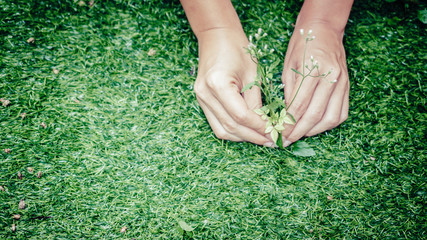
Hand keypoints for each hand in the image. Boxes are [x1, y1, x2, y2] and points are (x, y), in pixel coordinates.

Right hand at [194, 28, 272, 145]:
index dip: (259, 128)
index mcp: (218, 84)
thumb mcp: (253, 74)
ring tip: (262, 138)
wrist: (216, 36)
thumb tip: (266, 126)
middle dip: (253, 137)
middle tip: (272, 141)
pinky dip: (233, 131)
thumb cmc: (237, 49)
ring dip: (243, 137)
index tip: (276, 133)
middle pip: (230, 127)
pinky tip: (248, 131)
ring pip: (222, 130)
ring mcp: (201, 99)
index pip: (241, 116)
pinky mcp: (202, 101)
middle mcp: (205, 94)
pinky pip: (217, 124)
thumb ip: (257, 102)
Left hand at [280, 23, 348, 146]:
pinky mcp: (348, 87)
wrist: (324, 29)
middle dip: (299, 131)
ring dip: (314, 130)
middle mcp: (331, 77)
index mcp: (313, 69)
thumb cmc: (301, 46)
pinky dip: (328, 124)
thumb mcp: (288, 65)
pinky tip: (315, 127)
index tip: (278, 132)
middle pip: (315, 114)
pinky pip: (341, 113)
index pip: (299, 104)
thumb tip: (286, 116)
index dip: (288, 122)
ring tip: (299, 135)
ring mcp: (342, 83)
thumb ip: (289, 90)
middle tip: (286, 141)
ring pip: (331, 117)